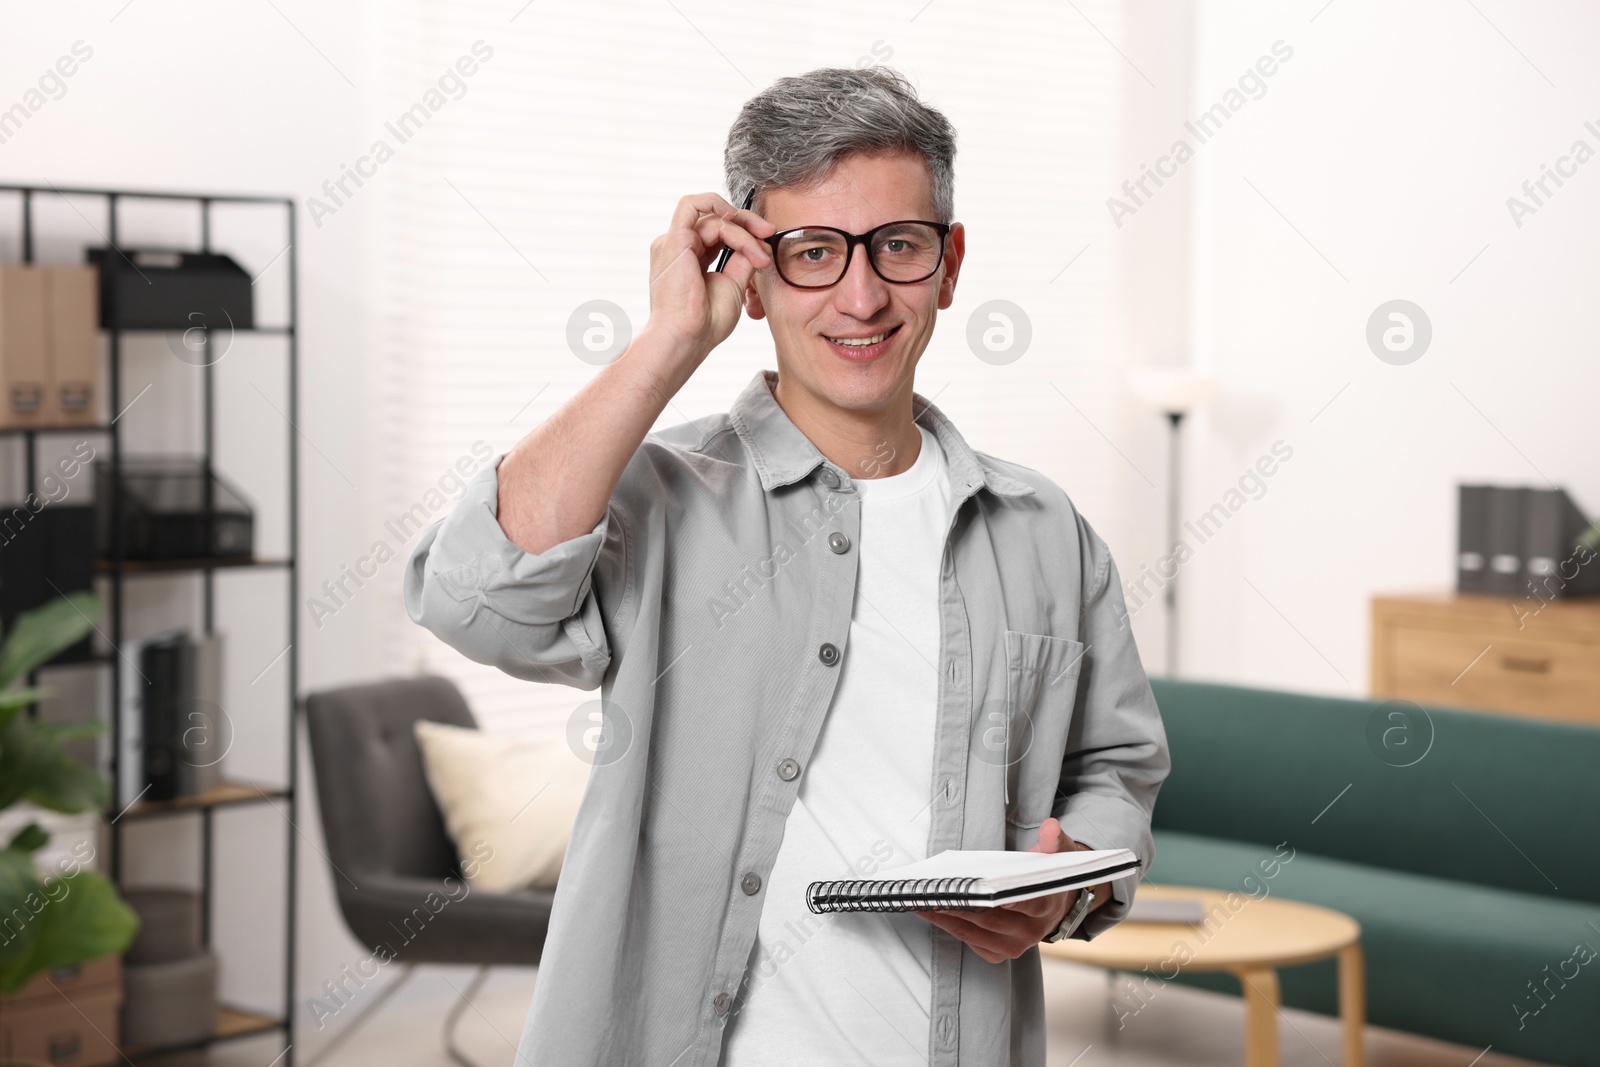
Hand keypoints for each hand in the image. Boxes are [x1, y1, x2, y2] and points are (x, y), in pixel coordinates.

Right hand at [644, 192, 775, 365]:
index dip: (746, 232)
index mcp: (691, 259)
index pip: (719, 231)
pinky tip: (733, 217)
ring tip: (758, 253)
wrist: (687, 338)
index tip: (766, 247)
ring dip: (741, 229)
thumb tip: (759, 242)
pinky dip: (714, 204)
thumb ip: (743, 260)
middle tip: (768, 232)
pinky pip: (693, 206)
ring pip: (712, 217)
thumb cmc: (705, 324)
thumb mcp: (733, 285)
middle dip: (747, 221)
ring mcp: (674, 243)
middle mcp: (680, 248)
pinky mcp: (672, 240)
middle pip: (716, 217)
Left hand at [911, 818, 1110, 963]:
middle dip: (961, 905)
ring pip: (974, 932)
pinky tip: (931, 910)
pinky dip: (949, 926)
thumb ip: (1054, 841)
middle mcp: (1032, 932)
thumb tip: (1050, 827)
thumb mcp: (1058, 855)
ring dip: (946, 917)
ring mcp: (1014, 946)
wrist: (1055, 906)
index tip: (984, 892)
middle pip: (991, 919)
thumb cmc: (1048, 877)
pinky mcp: (997, 954)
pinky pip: (969, 941)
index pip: (1026, 903)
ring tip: (922, 899)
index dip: (1005, 900)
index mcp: (1047, 906)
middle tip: (935, 890)